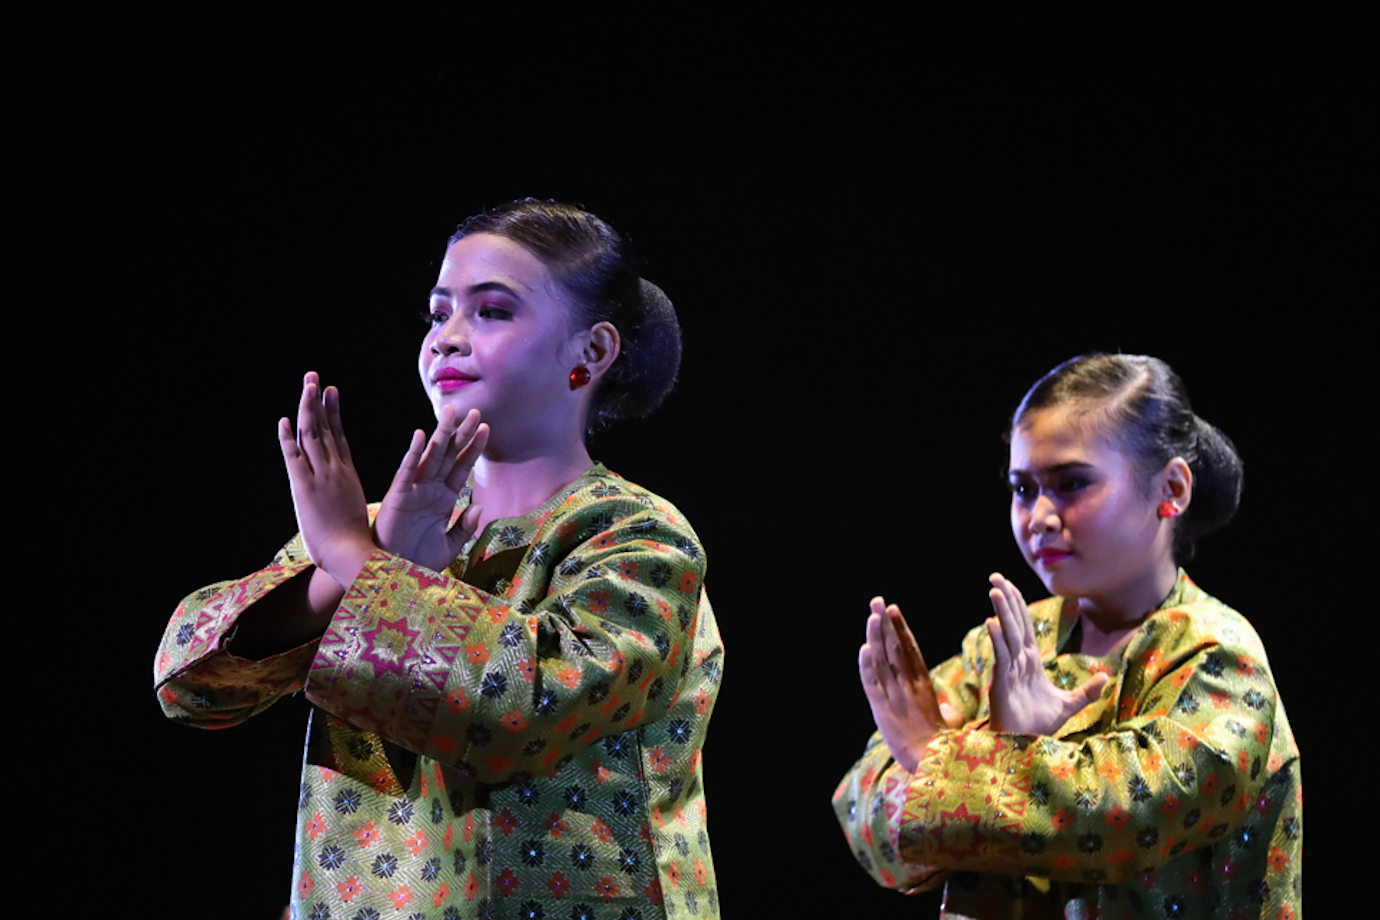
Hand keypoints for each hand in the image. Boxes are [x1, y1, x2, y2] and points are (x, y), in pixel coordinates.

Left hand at [278, 373, 374, 589]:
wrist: (353, 554)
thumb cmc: (356, 543)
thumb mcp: (354, 515)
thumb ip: (346, 503)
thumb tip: (344, 508)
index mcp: (348, 476)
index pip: (339, 437)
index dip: (333, 413)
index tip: (331, 393)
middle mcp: (335, 470)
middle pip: (325, 428)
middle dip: (318, 400)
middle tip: (314, 377)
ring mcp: (321, 477)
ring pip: (312, 435)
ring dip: (307, 408)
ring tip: (307, 384)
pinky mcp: (304, 488)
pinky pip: (294, 457)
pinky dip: (288, 438)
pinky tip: (284, 421)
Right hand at [373, 405, 489, 571]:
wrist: (395, 575)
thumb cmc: (419, 560)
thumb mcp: (450, 546)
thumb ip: (465, 528)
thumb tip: (479, 506)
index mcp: (445, 498)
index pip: (462, 467)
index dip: (473, 448)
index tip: (486, 427)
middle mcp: (431, 490)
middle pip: (449, 455)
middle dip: (461, 434)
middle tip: (474, 411)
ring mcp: (414, 491)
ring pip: (430, 457)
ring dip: (441, 435)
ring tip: (451, 412)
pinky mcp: (397, 496)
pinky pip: (406, 472)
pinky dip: (413, 454)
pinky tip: (419, 436)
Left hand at [859, 597, 953, 772]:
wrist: (934, 764)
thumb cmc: (944, 747)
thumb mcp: (948, 725)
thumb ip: (946, 712)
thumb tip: (947, 711)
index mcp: (924, 686)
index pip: (910, 649)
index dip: (901, 628)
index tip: (893, 609)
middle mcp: (909, 686)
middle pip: (895, 647)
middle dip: (885, 623)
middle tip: (877, 600)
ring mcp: (895, 696)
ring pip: (882, 660)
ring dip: (875, 636)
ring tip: (871, 614)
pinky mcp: (881, 710)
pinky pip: (871, 683)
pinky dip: (866, 665)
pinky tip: (864, 648)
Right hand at [986, 573, 1109, 735]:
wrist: (1024, 747)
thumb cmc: (1039, 726)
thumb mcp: (1069, 706)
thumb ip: (1086, 692)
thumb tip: (1105, 676)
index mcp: (1030, 662)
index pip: (1024, 627)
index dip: (1017, 605)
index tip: (1009, 584)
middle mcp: (1017, 662)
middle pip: (1012, 624)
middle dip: (1005, 599)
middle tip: (995, 575)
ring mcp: (1007, 672)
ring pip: (1005, 636)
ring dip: (1000, 613)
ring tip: (994, 590)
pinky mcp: (1001, 685)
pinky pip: (999, 658)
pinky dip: (996, 640)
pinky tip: (992, 623)